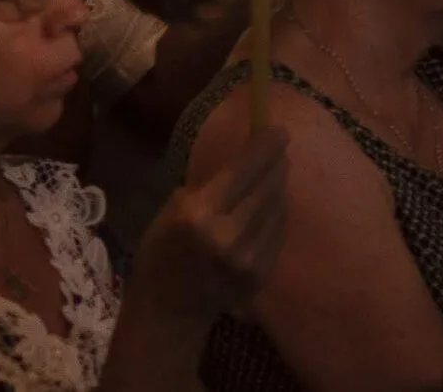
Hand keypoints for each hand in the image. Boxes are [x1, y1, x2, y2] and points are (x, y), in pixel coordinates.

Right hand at [133, 126, 288, 324]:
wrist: (168, 312)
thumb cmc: (162, 252)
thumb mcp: (174, 209)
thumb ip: (210, 184)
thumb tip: (247, 155)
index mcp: (198, 214)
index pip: (244, 169)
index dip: (265, 146)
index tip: (279, 130)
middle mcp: (228, 235)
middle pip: (267, 186)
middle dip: (277, 161)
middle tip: (281, 146)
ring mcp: (248, 258)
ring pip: (277, 207)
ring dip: (278, 185)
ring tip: (276, 171)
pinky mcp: (261, 274)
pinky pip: (278, 232)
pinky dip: (277, 212)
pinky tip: (271, 203)